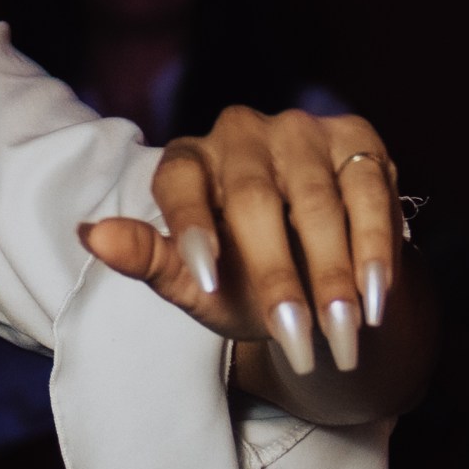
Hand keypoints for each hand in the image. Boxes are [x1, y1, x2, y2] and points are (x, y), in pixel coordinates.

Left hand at [82, 107, 428, 419]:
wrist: (312, 269)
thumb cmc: (238, 276)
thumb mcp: (191, 282)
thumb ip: (148, 260)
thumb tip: (91, 234)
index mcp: (186, 160)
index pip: (179, 185)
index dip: (193, 231)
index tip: (208, 282)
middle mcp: (239, 133)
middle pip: (255, 200)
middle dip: (278, 276)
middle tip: (294, 338)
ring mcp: (300, 131)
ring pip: (319, 200)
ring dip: (334, 273)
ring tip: (343, 333)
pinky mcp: (357, 141)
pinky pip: (370, 191)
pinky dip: (375, 247)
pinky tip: (376, 299)